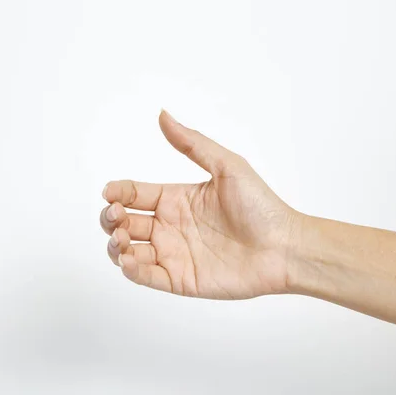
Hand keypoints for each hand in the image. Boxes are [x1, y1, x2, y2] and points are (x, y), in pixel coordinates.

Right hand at [99, 111, 300, 298]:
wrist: (285, 247)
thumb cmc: (261, 206)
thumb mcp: (226, 166)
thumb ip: (192, 143)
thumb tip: (163, 114)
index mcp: (177, 198)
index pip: (135, 193)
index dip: (117, 192)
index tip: (110, 193)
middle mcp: (171, 225)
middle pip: (125, 222)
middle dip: (110, 219)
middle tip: (116, 217)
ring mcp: (174, 254)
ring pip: (128, 250)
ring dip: (115, 245)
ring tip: (121, 239)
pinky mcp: (180, 279)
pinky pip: (146, 276)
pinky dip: (131, 270)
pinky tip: (128, 260)